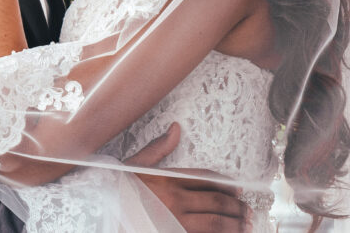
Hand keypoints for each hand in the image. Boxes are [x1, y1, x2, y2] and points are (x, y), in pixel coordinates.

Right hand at [126, 124, 248, 232]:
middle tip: (246, 210)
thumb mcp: (134, 165)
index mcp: (167, 179)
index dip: (225, 184)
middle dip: (236, 206)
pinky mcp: (173, 232)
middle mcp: (174, 199)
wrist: (102, 211)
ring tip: (245, 225)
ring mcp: (175, 220)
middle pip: (216, 201)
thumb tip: (176, 128)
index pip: (205, 179)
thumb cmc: (117, 190)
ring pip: (216, 223)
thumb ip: (158, 148)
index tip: (237, 189)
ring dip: (235, 224)